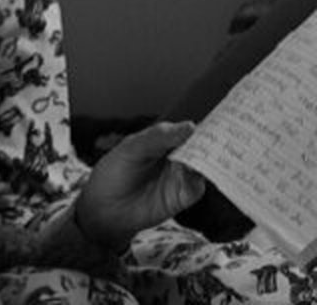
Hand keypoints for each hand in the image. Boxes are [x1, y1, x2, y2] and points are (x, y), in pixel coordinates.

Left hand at [75, 120, 206, 249]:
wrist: (104, 208)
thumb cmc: (113, 173)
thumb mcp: (131, 149)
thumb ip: (158, 137)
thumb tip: (190, 126)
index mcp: (164, 140)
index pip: (188, 130)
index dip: (201, 126)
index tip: (218, 120)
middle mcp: (176, 157)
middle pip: (201, 148)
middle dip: (213, 142)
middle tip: (224, 136)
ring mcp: (181, 176)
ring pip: (204, 166)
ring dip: (211, 160)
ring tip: (213, 153)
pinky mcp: (183, 196)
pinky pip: (198, 186)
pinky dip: (201, 179)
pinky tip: (196, 174)